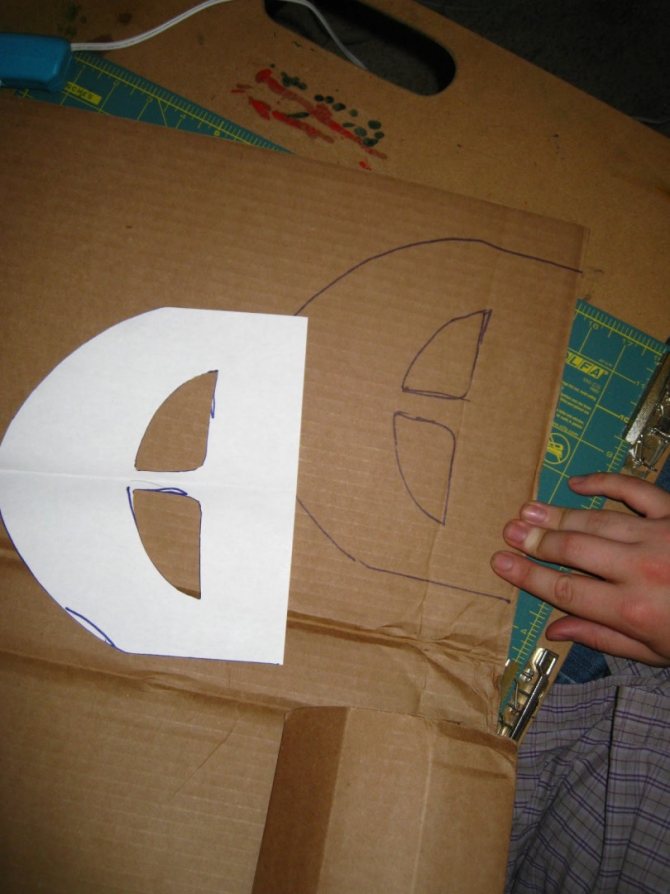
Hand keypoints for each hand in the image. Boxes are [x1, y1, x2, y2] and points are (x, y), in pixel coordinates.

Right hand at [491, 472, 669, 665]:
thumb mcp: (655, 653)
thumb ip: (602, 639)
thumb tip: (555, 631)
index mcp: (633, 612)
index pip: (565, 591)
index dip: (528, 575)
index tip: (499, 561)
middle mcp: (640, 571)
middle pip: (574, 551)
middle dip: (536, 541)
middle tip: (509, 531)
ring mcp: (658, 536)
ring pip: (595, 521)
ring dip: (557, 515)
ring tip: (527, 510)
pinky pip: (634, 490)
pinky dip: (604, 483)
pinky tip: (577, 482)